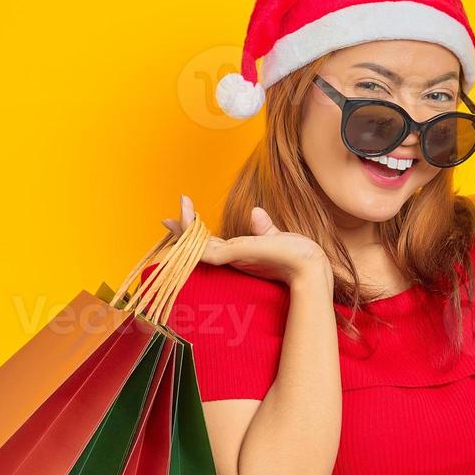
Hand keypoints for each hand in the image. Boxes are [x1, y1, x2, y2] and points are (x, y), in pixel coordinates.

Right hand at [164, 194, 329, 286]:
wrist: (308, 264)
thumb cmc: (296, 256)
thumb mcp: (275, 238)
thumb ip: (263, 228)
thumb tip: (255, 212)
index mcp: (239, 253)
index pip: (210, 243)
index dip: (194, 232)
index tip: (180, 216)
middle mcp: (232, 257)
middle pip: (198, 245)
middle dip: (182, 231)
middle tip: (165, 218)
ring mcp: (232, 258)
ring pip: (197, 246)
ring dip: (184, 228)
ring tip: (176, 211)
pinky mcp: (234, 256)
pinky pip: (206, 248)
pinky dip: (192, 236)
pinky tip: (184, 222)